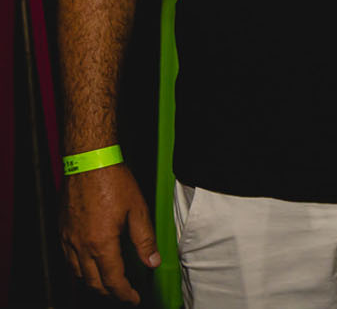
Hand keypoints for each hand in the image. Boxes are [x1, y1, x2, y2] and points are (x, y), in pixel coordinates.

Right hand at [61, 164, 160, 302]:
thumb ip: (145, 240)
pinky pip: (68, 259)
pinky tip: (88, 265)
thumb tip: (152, 262)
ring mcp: (68, 239)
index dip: (124, 293)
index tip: (134, 298)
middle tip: (123, 293)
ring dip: (93, 282)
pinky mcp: (62, 230)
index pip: (112, 279)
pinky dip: (79, 269)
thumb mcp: (138, 210)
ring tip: (108, 283)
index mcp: (101, 243)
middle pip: (92, 282)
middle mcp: (81, 245)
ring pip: (78, 273)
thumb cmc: (114, 181)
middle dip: (109, 292)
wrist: (89, 162)